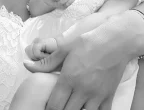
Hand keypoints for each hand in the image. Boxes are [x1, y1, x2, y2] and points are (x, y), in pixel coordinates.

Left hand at [24, 12, 143, 109]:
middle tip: (59, 105)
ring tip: (73, 105)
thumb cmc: (89, 42)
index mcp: (69, 78)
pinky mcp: (109, 96)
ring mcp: (97, 95)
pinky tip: (88, 107)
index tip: (47, 106)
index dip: (49, 108)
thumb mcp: (65, 48)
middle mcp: (82, 90)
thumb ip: (46, 61)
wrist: (117, 41)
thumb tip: (26, 64)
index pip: (54, 105)